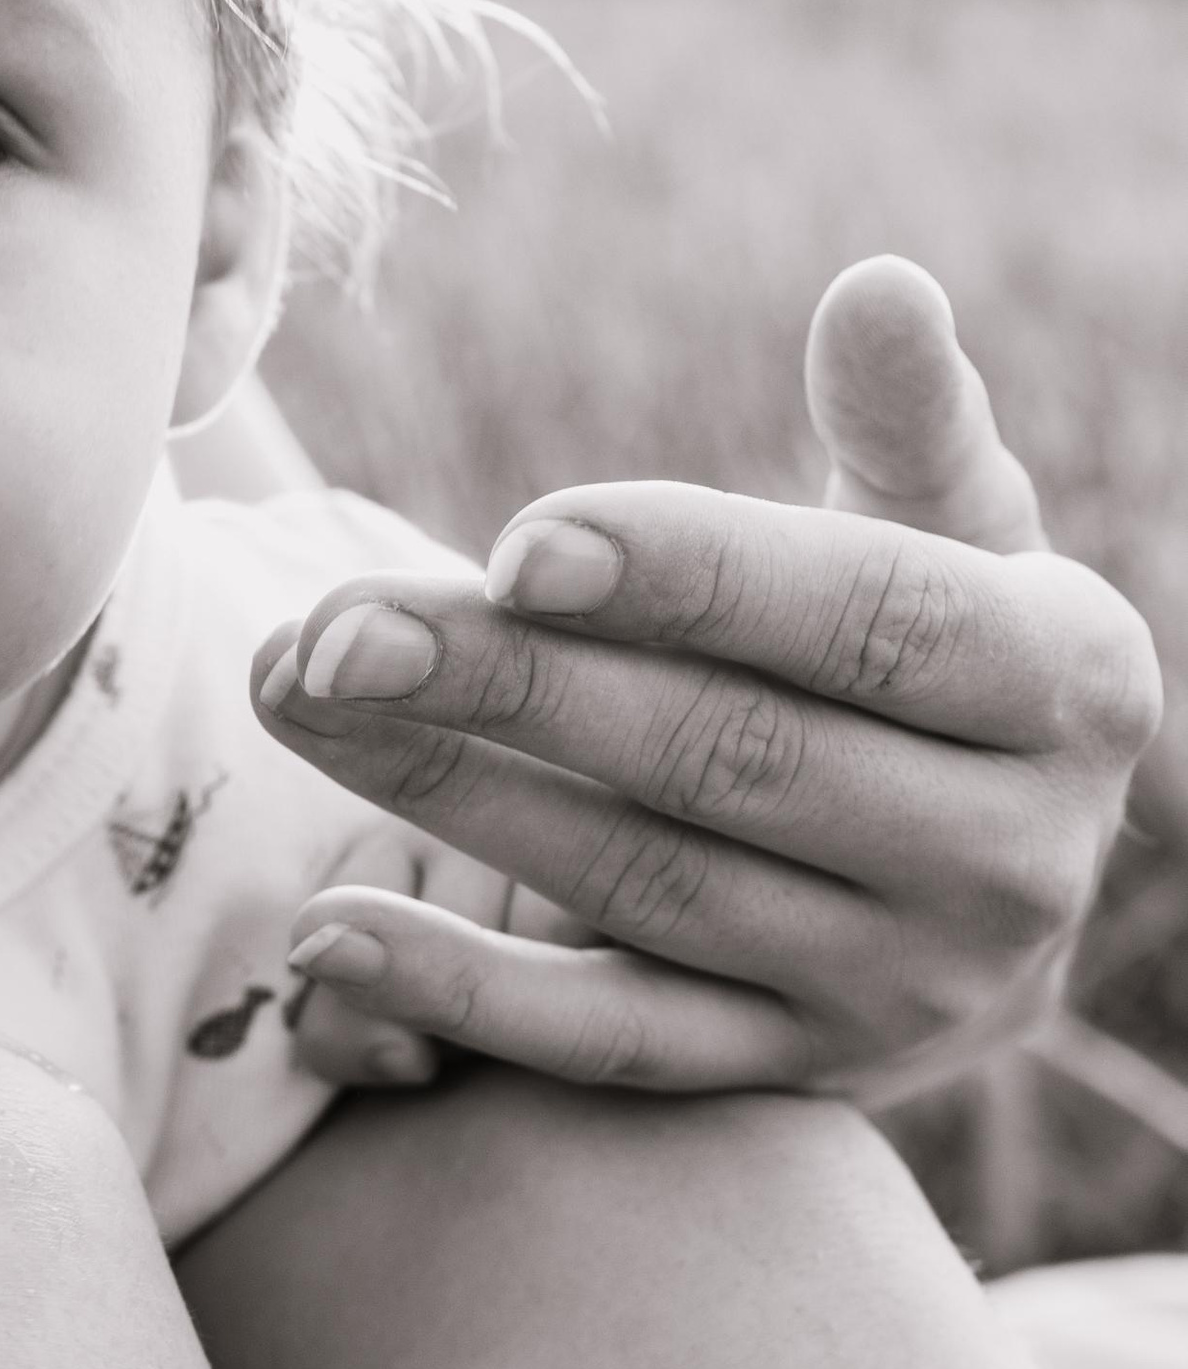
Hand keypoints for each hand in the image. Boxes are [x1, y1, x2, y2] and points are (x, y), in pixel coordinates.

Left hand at [255, 257, 1161, 1093]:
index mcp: (1067, 685)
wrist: (992, 882)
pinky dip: (459, 993)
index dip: (689, 579)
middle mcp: (1004, 858)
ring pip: (644, 886)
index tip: (516, 544)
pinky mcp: (793, 1078)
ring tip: (300, 698)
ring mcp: (898, 991)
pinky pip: (608, 1045)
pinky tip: (324, 929)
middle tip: (337, 626)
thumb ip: (908, 424)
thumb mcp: (960, 533)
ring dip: (447, 794)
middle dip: (511, 683)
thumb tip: (878, 289)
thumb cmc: (941, 655)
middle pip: (726, 756)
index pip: (863, 621)